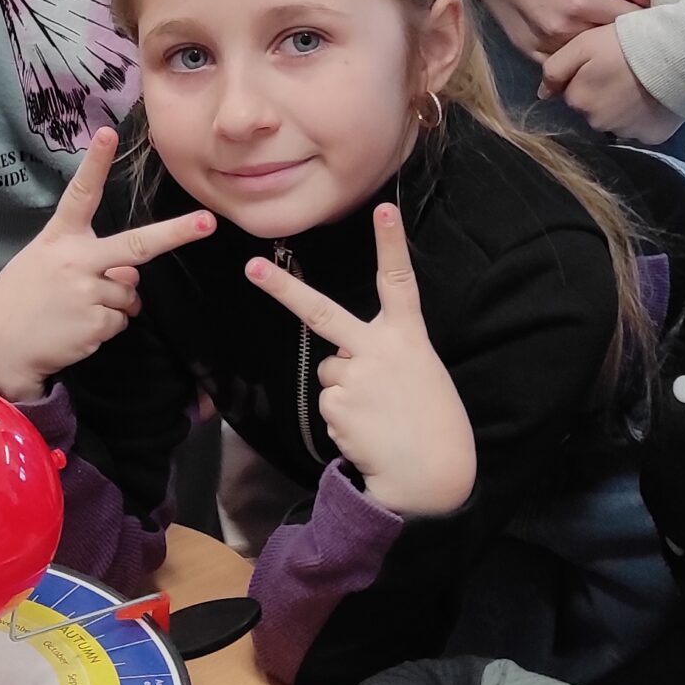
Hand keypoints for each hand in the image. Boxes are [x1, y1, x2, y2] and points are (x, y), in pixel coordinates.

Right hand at [0, 129, 215, 402]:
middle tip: (207, 222)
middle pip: (136, 245)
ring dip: (114, 304)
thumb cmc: (20, 301)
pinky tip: (76, 330)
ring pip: (129, 292)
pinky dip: (105, 328)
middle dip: (176, 233)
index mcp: (59, 238)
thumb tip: (131, 275)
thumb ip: (88, 261)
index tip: (108, 133)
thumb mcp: (45, 266)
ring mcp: (86, 292)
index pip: (80, 194)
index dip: (95, 163)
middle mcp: (75, 260)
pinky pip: (120, 321)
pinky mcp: (94, 324)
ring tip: (75, 311)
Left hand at [244, 204, 474, 516]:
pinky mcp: (336, 405)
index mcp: (409, 338)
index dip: (392, 243)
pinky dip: (343, 417)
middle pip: (322, 313)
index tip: (383, 207)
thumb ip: (385, 354)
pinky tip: (368, 431)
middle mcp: (377, 350)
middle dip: (282, 289)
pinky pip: (328, 402)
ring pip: (330, 372)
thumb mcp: (421, 374)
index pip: (399, 281)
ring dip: (347, 392)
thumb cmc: (433, 423)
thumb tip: (342, 359)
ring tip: (379, 415)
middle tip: (251, 266)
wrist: (433, 477)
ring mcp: (353, 377)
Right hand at [477, 0, 648, 59]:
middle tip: (624, 27)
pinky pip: (556, 62)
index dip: (639, 18)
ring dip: (592, 48)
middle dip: (617, 35)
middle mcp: (564, 27)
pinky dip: (567, 56)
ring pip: (581, 56)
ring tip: (600, 38)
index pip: (626, 21)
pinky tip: (574, 46)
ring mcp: (543, 41)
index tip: (645, 15)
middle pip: (605, 42)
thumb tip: (648, 0)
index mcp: (583, 1)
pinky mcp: (526, 48)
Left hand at [539, 23, 678, 145]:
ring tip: (640, 83)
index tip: (604, 62)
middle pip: (594, 109)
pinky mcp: (653, 137)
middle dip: (602, 94)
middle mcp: (598, 123)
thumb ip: (555, 69)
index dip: (586, 77)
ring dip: (623, 107)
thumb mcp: (582, 45)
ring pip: (617, 120)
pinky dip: (645, 117)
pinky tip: (654, 98)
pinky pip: (642, 129)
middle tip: (623, 71)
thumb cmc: (626, 42)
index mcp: (578, 101)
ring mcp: (627, 133)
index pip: (573, 93)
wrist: (679, 51)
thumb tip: (542, 94)